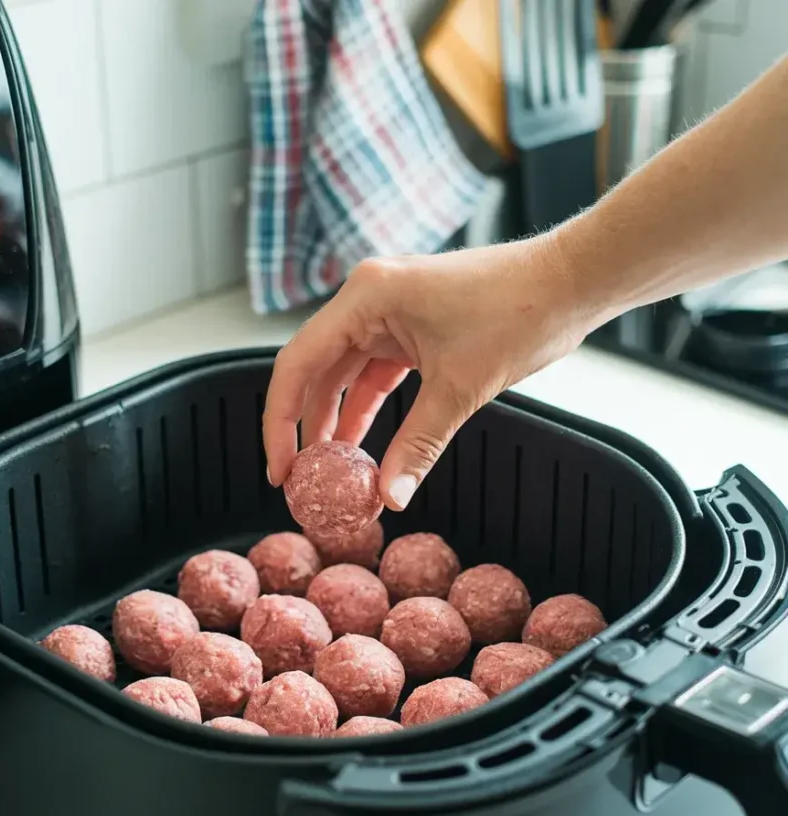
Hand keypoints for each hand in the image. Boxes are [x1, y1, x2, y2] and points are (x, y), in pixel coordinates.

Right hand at [263, 236, 589, 509]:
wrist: (570, 283)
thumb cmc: (520, 312)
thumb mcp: (460, 388)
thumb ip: (419, 444)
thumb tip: (389, 497)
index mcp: (366, 297)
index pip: (298, 363)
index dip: (280, 420)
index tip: (280, 468)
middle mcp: (368, 299)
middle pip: (316, 371)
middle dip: (306, 427)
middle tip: (300, 479)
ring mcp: (390, 311)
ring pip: (345, 375)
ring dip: (338, 423)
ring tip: (331, 472)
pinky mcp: (412, 326)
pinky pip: (375, 374)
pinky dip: (368, 410)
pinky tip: (363, 447)